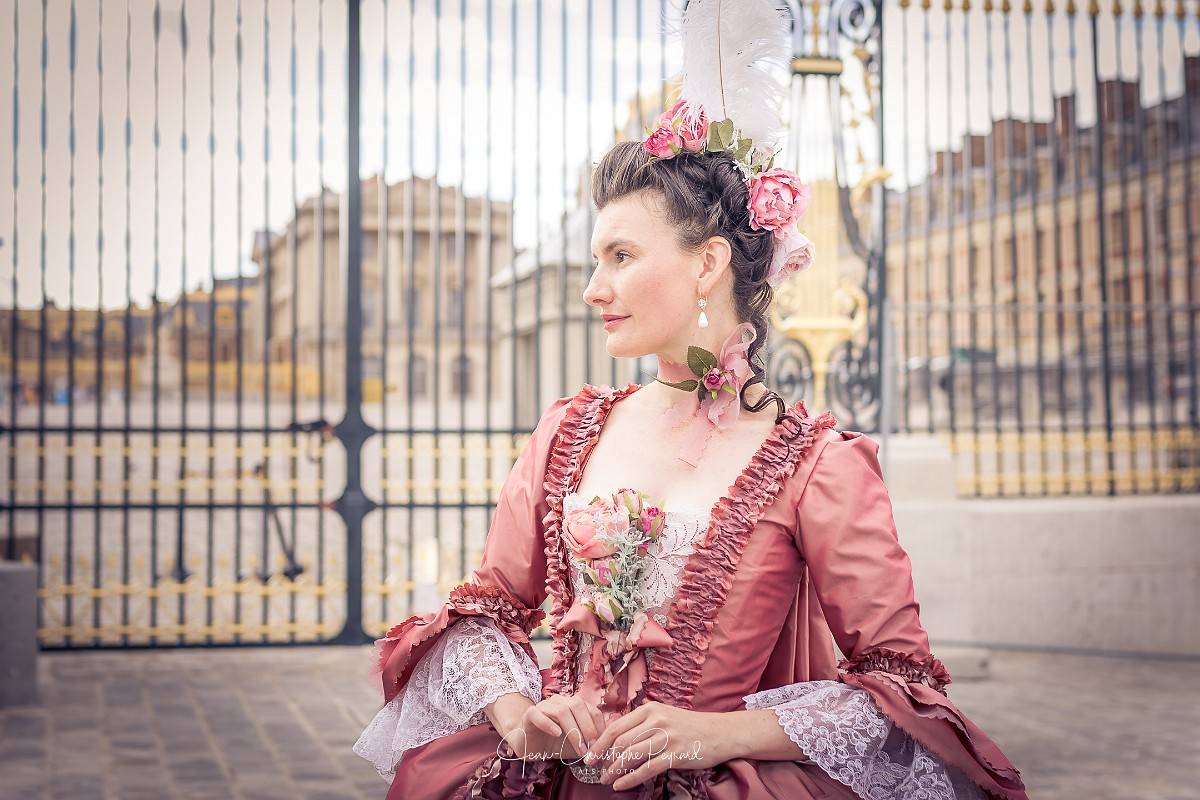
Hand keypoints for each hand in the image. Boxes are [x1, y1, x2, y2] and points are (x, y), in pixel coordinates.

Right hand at [502, 694, 607, 762]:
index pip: (592, 710)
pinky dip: (549, 723)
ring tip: (579, 748)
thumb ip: (591, 744)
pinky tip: (557, 734)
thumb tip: (610, 749)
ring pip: (561, 710)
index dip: (599, 728)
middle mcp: (560, 701)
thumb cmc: (556, 743)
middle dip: (588, 728)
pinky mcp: (530, 714)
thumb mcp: (578, 745)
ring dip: (573, 730)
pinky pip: (538, 714)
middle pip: (578, 706)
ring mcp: (544, 705)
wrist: (530, 745)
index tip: (601, 746)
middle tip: (591, 748)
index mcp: (574, 705)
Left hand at [582, 701, 731, 789]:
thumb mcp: (664, 716)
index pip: (616, 726)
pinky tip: (621, 785)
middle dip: (604, 758)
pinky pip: (647, 768)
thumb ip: (642, 724)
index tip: (589, 755)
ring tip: (606, 780)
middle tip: (596, 770)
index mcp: (650, 709)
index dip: (599, 743)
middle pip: (621, 742)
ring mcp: (667, 737)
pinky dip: (630, 778)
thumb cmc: (690, 726)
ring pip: (631, 755)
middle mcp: (656, 720)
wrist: (720, 732)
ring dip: (614, 770)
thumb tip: (615, 739)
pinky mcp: (676, 754)